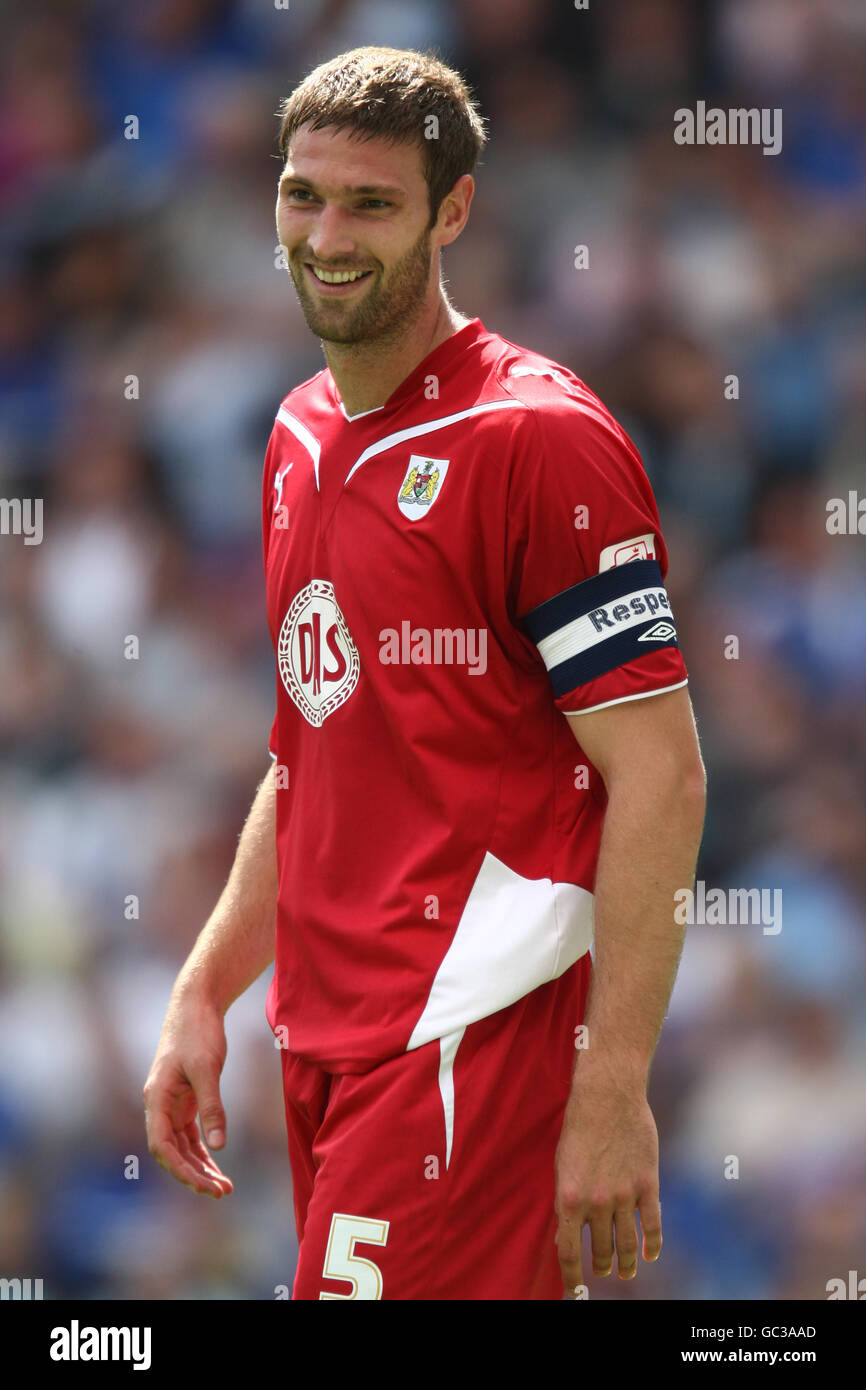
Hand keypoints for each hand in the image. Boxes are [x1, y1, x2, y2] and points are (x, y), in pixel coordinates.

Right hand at [144, 992, 233, 1198]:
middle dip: (194, 1175)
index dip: (181, 1170)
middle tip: (222, 1192)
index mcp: (156, 1099)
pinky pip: (191, 1134)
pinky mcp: (185, 1099)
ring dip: (200, 1167)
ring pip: (182, 1146)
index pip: (162, 1146)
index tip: (204, 1185)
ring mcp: (171, 1104)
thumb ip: (212, 1106)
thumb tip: (219, 1146)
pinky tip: (217, 1166)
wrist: (196, 1004)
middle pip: (172, 1152)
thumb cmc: (198, 1032)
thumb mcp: (207, 1068)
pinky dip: (204, 1151)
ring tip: (224, 1187)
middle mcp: (159, 1105)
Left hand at [554, 1064, 661, 1295]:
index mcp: (568, 1197)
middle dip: (600, 1265)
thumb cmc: (579, 1126)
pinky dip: (653, 1245)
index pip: (568, 1252)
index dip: (572, 1277)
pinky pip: (652, 1225)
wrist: (607, 1094)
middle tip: (602, 1271)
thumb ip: (568, 1200)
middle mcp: (596, 1202)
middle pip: (600, 1250)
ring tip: (625, 1272)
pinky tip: (651, 1256)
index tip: (575, 1291)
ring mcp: (624, 1195)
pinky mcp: (647, 1185)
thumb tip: (567, 1234)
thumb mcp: (562, 1165)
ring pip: (626, 1244)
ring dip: (625, 1263)